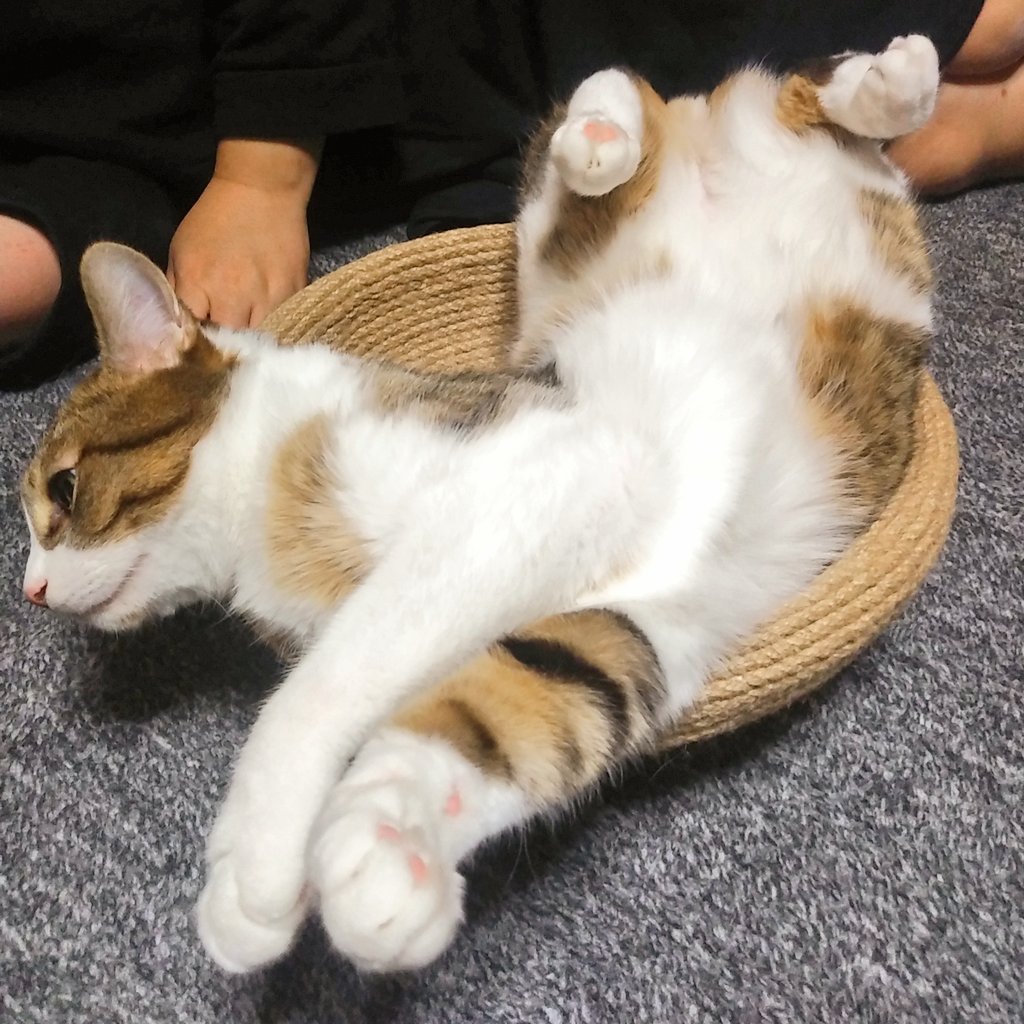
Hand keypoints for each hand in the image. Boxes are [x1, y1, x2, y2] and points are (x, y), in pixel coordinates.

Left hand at [167, 138, 319, 327]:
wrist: (262, 189)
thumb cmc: (215, 219)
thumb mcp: (182, 250)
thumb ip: (178, 290)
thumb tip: (179, 324)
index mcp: (198, 283)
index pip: (193, 333)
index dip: (195, 342)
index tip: (198, 345)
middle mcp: (233, 295)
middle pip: (229, 344)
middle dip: (226, 347)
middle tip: (226, 345)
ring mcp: (268, 297)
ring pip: (261, 341)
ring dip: (254, 342)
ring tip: (250, 340)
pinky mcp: (295, 294)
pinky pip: (286, 325)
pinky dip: (278, 329)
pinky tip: (272, 324)